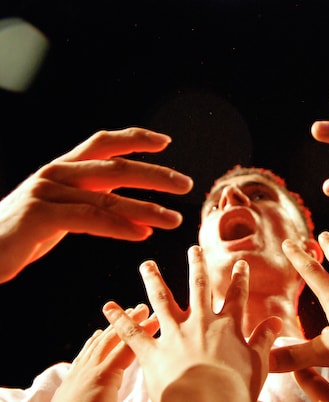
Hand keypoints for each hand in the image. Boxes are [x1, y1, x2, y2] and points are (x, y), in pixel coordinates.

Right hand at [0, 127, 192, 282]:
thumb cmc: (20, 235)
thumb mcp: (60, 212)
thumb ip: (90, 204)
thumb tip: (133, 215)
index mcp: (63, 169)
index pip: (104, 143)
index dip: (135, 138)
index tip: (165, 141)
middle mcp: (57, 173)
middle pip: (115, 166)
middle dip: (155, 174)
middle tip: (186, 184)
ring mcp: (47, 192)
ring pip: (107, 195)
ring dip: (147, 208)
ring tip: (175, 219)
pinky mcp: (40, 215)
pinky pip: (89, 218)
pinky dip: (120, 226)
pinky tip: (143, 233)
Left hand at [52, 304, 158, 401]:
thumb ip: (140, 398)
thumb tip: (165, 393)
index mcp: (104, 378)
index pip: (128, 348)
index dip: (144, 332)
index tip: (158, 320)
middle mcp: (89, 372)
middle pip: (111, 339)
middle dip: (128, 322)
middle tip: (143, 308)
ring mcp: (77, 376)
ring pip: (96, 345)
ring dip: (113, 329)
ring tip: (125, 316)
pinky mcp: (69, 383)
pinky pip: (83, 355)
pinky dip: (93, 342)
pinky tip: (97, 336)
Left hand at [102, 245, 281, 401]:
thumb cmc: (235, 389)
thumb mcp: (258, 363)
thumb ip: (264, 339)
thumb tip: (277, 321)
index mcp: (227, 326)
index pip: (236, 296)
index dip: (240, 278)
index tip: (240, 264)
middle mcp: (200, 322)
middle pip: (198, 287)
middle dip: (197, 266)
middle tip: (193, 249)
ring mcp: (174, 335)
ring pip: (162, 300)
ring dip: (153, 280)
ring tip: (146, 264)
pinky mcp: (152, 351)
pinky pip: (132, 332)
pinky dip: (119, 319)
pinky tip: (108, 306)